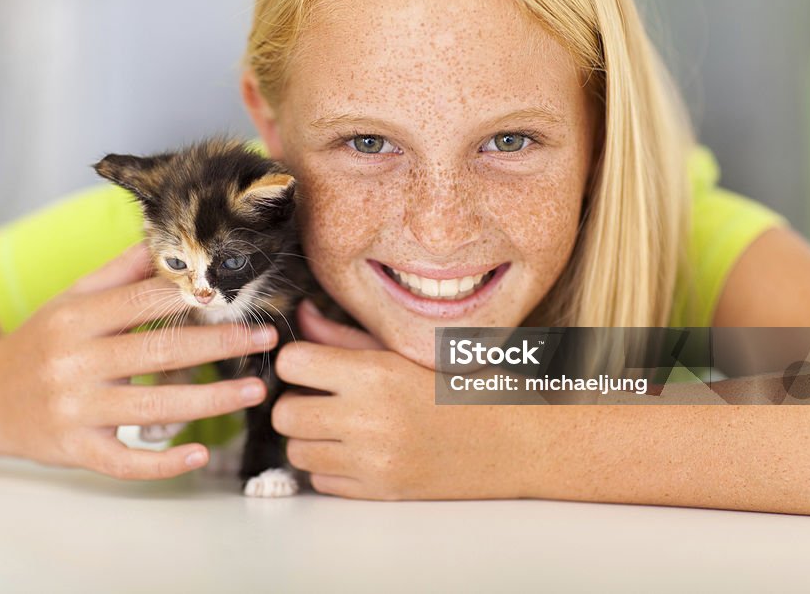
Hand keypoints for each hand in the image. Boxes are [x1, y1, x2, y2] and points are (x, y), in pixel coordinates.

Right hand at [0, 242, 275, 479]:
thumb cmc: (42, 342)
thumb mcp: (71, 299)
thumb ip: (118, 272)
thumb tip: (163, 239)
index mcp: (77, 318)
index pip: (144, 302)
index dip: (194, 297)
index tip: (237, 294)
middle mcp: (74, 362)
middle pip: (158, 352)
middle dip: (218, 344)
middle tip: (264, 338)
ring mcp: (74, 410)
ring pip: (151, 408)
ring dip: (210, 401)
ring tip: (253, 392)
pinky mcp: (74, 450)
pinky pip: (124, 461)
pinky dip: (163, 463)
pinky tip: (200, 454)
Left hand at [273, 301, 528, 498]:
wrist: (524, 443)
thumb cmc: (475, 387)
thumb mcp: (414, 348)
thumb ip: (349, 336)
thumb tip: (303, 315)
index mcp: (377, 374)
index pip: (292, 363)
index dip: (298, 359)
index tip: (313, 361)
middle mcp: (368, 420)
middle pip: (285, 413)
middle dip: (297, 400)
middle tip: (322, 395)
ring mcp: (372, 462)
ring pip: (297, 452)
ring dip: (311, 436)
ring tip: (341, 423)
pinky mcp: (380, 493)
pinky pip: (322, 483)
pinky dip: (330, 467)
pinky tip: (359, 449)